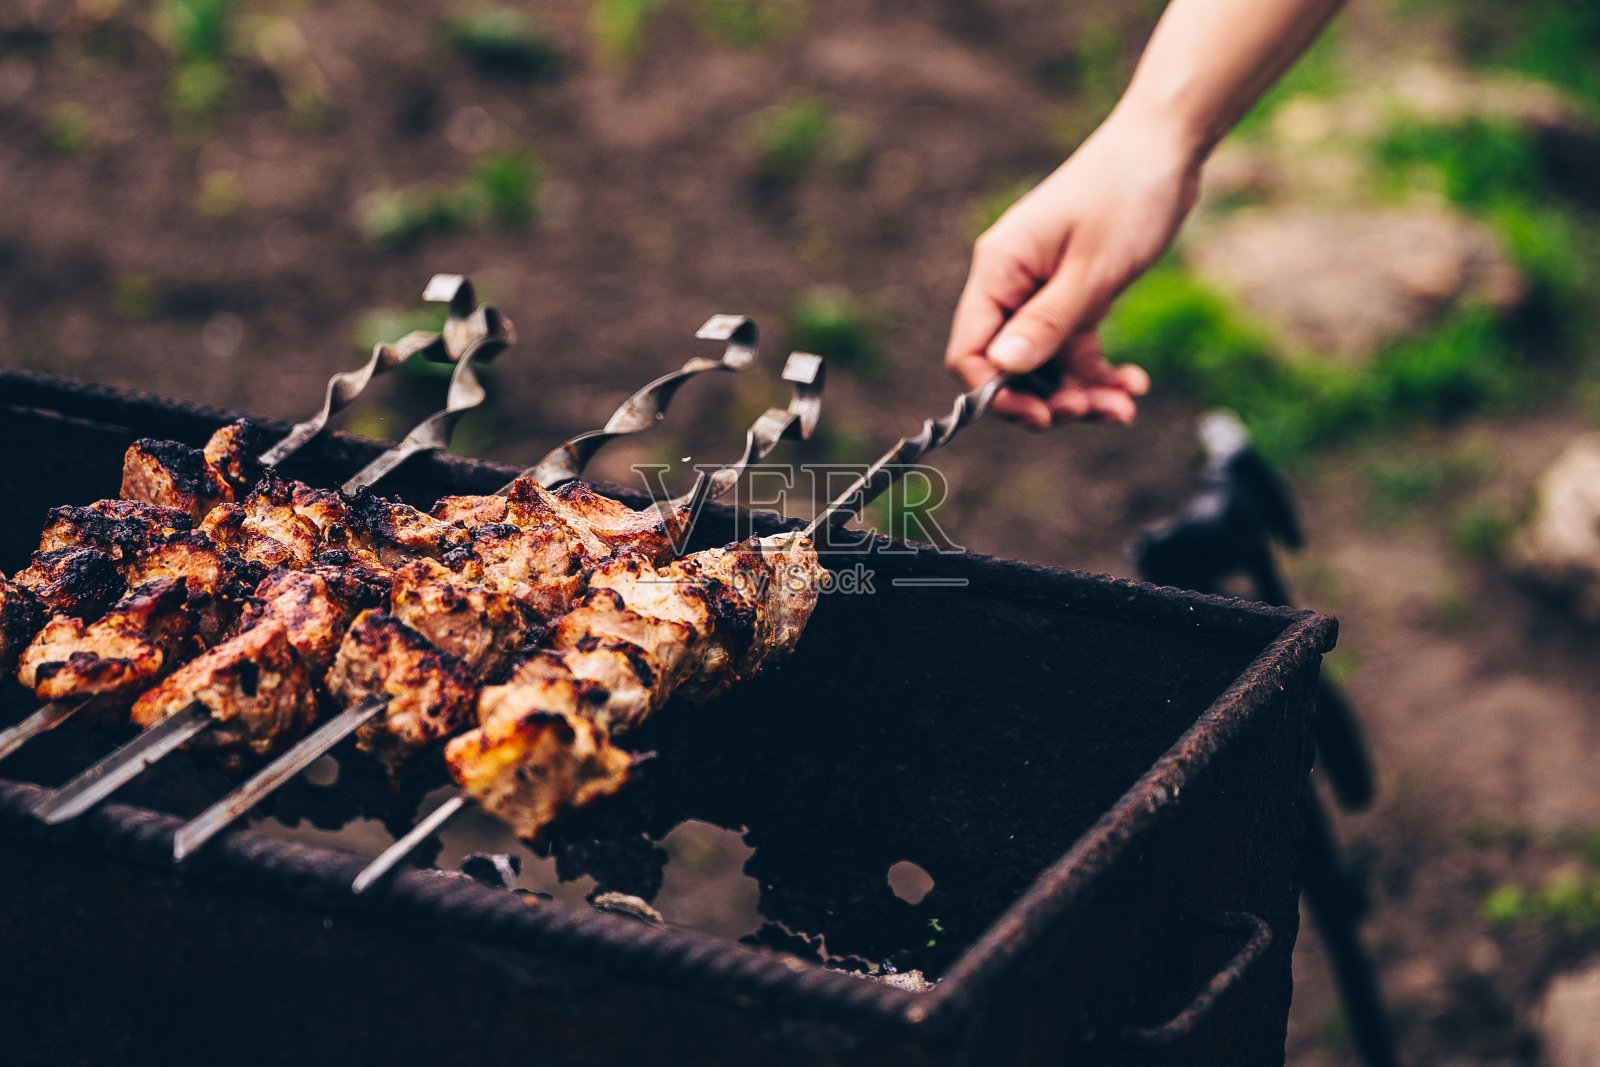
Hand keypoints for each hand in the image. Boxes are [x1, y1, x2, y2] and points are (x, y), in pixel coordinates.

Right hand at [944, 110, 1203, 427]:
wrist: (1167, 148)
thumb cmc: (1125, 195)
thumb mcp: (1092, 269)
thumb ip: (1047, 323)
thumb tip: (1002, 369)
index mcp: (999, 271)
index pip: (970, 351)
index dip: (997, 393)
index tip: (1043, 417)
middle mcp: (1012, 284)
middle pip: (1010, 366)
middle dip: (1050, 398)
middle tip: (1094, 411)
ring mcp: (1043, 290)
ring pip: (1047, 365)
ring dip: (1082, 392)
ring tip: (1124, 405)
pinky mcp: (1075, 293)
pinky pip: (1075, 349)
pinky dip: (1100, 373)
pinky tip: (1133, 383)